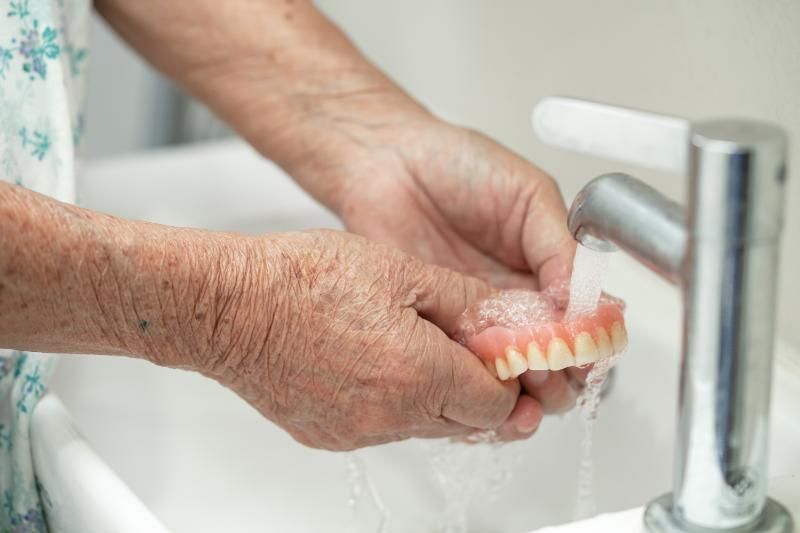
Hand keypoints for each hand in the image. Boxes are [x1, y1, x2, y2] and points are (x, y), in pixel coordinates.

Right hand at [200, 230, 526, 449]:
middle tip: (466, 352)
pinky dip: (394, 404)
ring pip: (425, 428)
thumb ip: (461, 300)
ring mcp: (358, 433)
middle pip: (466, 424)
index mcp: (419, 373)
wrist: (229, 306)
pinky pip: (383, 430)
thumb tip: (498, 320)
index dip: (506, 379)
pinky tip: (374, 363)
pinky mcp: (330, 437)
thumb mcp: (398, 269)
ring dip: (435, 397)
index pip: (496, 404)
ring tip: (413, 349)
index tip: (500, 355)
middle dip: (477, 392)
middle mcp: (392, 416)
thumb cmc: (301, 280)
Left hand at [300, 114, 584, 420]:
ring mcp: (475, 319)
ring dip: (522, 389)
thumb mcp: (526, 193)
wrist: (386, 163)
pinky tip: (481, 388)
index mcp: (545, 268)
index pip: (581, 321)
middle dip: (560, 376)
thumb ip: (558, 245)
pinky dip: (475, 387)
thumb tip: (584, 300)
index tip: (584, 353)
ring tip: (519, 386)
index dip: (588, 344)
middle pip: (552, 359)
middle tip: (550, 374)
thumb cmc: (456, 164)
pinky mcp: (436, 329)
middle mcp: (514, 300)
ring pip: (510, 374)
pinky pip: (461, 370)